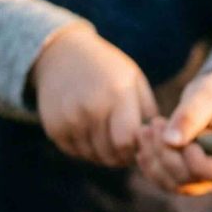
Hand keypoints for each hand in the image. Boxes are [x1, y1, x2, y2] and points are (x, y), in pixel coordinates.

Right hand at [31, 24, 155, 165]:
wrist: (62, 54)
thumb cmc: (107, 68)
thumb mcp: (134, 79)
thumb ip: (148, 109)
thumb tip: (158, 140)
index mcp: (116, 95)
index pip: (127, 141)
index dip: (136, 149)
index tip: (140, 145)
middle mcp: (90, 108)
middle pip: (110, 153)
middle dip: (123, 156)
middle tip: (128, 150)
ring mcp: (69, 119)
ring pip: (93, 156)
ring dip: (105, 156)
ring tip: (112, 143)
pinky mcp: (53, 127)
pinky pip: (75, 153)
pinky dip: (87, 151)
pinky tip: (93, 138)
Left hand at [136, 64, 211, 194]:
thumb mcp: (211, 92)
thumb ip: (192, 114)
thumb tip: (170, 141)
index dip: (197, 160)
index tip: (183, 135)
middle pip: (191, 180)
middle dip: (167, 153)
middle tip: (155, 123)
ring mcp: (205, 179)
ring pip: (173, 184)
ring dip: (154, 159)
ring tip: (146, 129)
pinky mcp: (188, 176)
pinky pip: (164, 180)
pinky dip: (149, 163)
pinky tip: (145, 140)